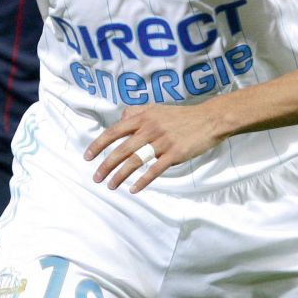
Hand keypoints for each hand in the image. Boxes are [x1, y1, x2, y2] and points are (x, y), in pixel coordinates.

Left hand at [83, 103, 223, 192]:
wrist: (209, 119)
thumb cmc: (181, 115)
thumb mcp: (157, 108)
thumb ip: (138, 112)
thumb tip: (121, 120)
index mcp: (143, 117)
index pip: (114, 131)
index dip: (99, 144)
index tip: (88, 156)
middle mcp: (149, 129)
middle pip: (121, 149)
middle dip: (106, 165)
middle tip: (96, 177)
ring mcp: (162, 142)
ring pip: (135, 161)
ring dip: (120, 175)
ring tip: (110, 186)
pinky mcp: (174, 154)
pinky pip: (155, 170)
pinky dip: (143, 181)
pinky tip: (133, 189)